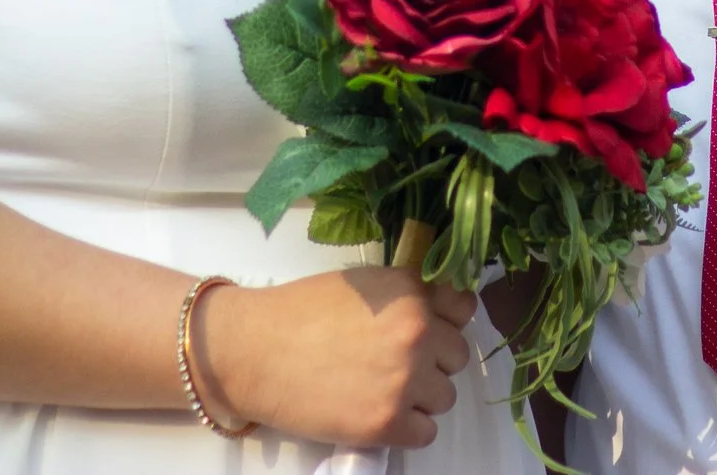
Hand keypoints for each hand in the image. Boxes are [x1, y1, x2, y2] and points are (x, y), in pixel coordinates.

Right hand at [190, 267, 475, 446]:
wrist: (253, 350)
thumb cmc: (299, 312)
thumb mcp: (361, 283)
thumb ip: (405, 294)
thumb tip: (438, 311)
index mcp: (409, 292)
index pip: (464, 307)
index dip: (446, 319)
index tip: (431, 328)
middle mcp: (417, 332)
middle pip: (458, 356)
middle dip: (432, 360)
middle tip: (394, 363)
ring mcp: (405, 380)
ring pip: (445, 396)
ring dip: (420, 396)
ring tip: (380, 388)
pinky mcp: (387, 423)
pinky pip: (426, 433)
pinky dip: (406, 428)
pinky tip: (377, 412)